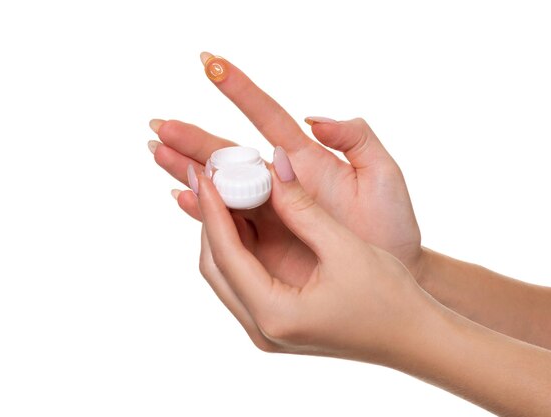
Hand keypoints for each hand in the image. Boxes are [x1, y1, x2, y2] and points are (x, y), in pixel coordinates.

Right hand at [149, 52, 422, 275]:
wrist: (392, 272)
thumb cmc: (392, 225)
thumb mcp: (383, 174)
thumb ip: (356, 138)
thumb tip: (315, 119)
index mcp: (306, 159)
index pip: (266, 116)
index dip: (238, 90)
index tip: (210, 63)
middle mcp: (283, 182)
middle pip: (231, 154)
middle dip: (195, 139)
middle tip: (159, 124)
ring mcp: (273, 213)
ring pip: (222, 186)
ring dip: (189, 170)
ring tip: (158, 153)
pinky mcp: (268, 242)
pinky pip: (229, 224)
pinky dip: (203, 212)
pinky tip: (182, 200)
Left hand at [193, 147, 427, 358]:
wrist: (413, 337)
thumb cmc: (389, 297)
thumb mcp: (343, 247)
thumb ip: (301, 206)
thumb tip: (273, 163)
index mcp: (276, 315)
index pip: (225, 254)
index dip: (211, 209)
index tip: (204, 172)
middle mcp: (263, 330)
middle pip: (216, 266)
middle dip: (211, 219)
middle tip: (212, 177)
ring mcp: (268, 331)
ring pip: (228, 274)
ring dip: (225, 232)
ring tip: (227, 190)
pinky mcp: (278, 324)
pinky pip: (246, 280)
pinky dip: (243, 248)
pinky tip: (250, 217)